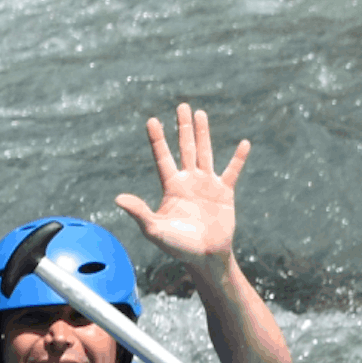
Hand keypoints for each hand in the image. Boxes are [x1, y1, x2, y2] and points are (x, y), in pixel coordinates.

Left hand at [115, 104, 250, 269]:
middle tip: (182, 105)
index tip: (152, 120)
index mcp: (171, 187)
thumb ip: (139, 212)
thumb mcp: (155, 230)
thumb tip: (117, 198)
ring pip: (205, 152)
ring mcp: (207, 184)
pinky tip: (244, 143)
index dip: (157, 139)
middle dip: (183, 128)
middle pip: (185, 148)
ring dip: (203, 133)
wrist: (205, 257)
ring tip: (200, 113)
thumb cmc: (178, 246)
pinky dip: (238, 158)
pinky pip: (232, 171)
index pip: (162, 157)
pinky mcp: (224, 192)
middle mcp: (188, 181)